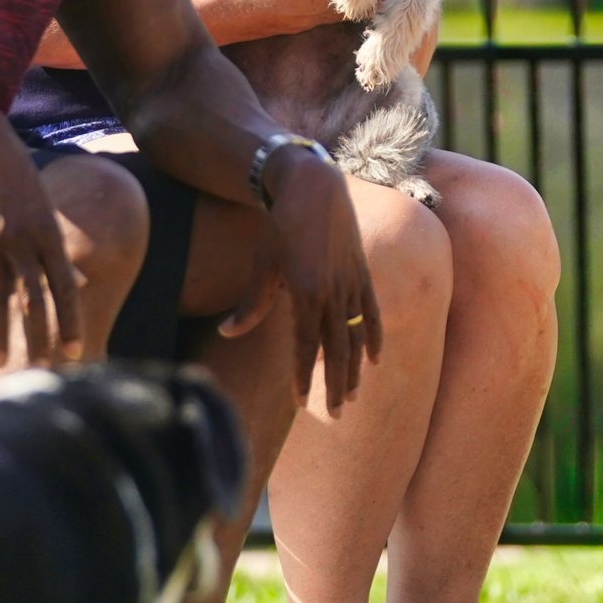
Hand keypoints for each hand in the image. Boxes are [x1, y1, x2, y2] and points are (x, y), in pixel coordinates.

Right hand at [0, 96, 79, 362]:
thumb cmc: (14, 172)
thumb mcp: (45, 205)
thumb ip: (57, 245)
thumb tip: (79, 278)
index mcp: (48, 232)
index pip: (65, 286)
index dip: (71, 320)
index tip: (77, 348)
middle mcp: (21, 241)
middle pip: (34, 299)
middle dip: (41, 336)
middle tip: (46, 368)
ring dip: (1, 333)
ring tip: (4, 362)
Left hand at [219, 145, 379, 410]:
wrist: (315, 188)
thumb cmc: (280, 226)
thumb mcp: (262, 265)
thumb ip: (250, 304)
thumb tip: (227, 332)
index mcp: (306, 293)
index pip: (304, 346)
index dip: (302, 376)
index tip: (300, 403)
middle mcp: (334, 293)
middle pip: (336, 350)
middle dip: (335, 385)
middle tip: (334, 414)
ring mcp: (353, 284)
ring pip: (355, 337)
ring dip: (354, 369)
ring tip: (352, 396)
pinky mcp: (363, 274)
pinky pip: (372, 313)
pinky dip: (373, 337)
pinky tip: (375, 360)